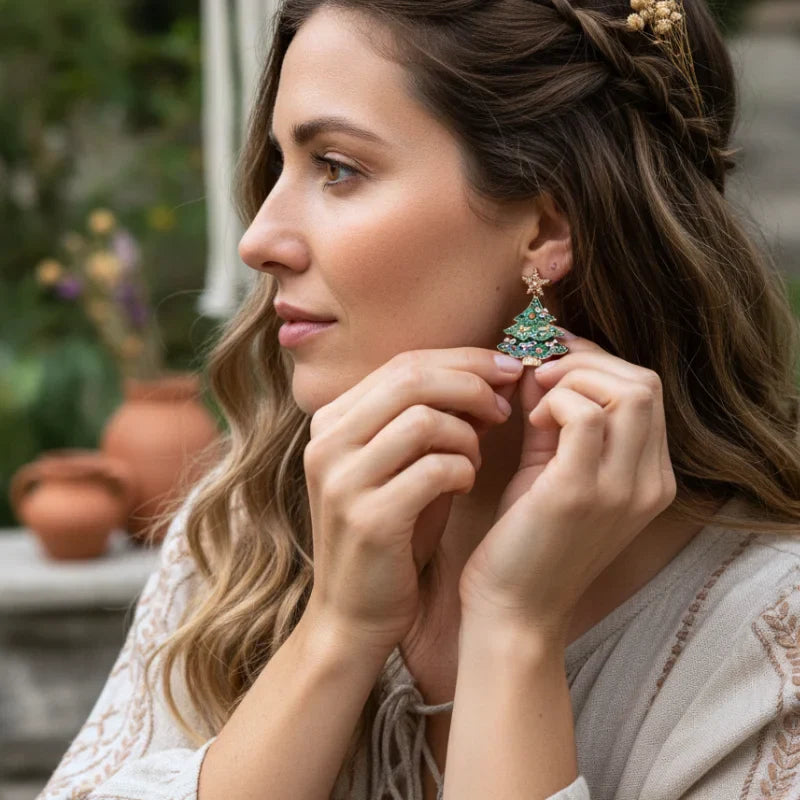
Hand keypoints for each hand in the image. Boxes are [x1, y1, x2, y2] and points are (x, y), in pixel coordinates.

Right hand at [302, 347, 520, 655]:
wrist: (354, 613)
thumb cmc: (390, 533)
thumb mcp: (399, 466)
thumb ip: (428, 421)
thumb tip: (484, 378)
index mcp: (332, 422)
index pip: (402, 364)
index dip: (462, 361)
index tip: (504, 369)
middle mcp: (327, 443)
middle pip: (411, 379)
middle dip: (472, 383)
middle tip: (505, 404)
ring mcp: (342, 481)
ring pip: (424, 420)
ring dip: (467, 434)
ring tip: (475, 458)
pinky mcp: (368, 519)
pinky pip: (434, 469)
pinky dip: (463, 470)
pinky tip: (464, 485)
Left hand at [457, 331, 676, 636]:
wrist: (513, 609)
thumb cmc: (528, 538)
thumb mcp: (551, 469)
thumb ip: (555, 417)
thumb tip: (539, 364)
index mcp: (651, 478)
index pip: (646, 390)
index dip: (598, 362)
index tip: (553, 359)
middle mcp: (650, 483)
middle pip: (644, 383)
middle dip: (587, 362)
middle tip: (541, 373)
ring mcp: (623, 489)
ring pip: (627, 391)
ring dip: (574, 379)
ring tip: (537, 402)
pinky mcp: (584, 493)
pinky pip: (586, 416)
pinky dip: (556, 402)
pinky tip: (531, 422)